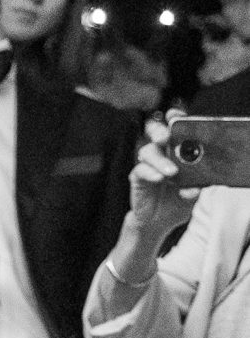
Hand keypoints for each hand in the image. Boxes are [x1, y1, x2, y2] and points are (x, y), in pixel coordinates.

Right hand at [126, 116, 200, 242]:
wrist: (159, 221)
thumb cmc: (177, 201)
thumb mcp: (194, 191)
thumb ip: (198, 184)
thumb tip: (199, 184)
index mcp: (177, 152)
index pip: (175, 131)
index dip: (174, 120)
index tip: (176, 116)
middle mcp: (161, 154)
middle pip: (156, 134)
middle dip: (160, 132)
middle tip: (166, 137)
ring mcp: (148, 165)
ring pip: (148, 152)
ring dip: (160, 160)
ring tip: (171, 172)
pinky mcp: (137, 178)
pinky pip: (140, 170)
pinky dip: (150, 173)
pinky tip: (159, 178)